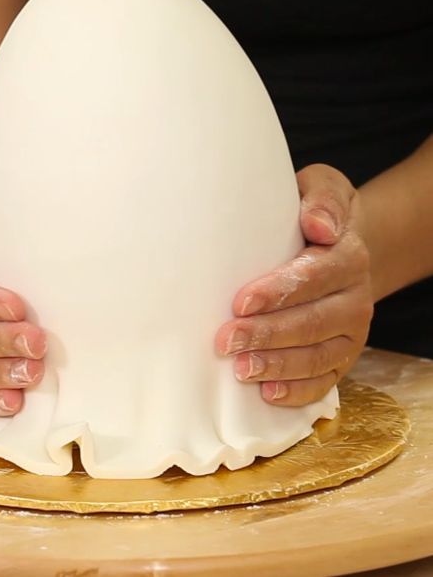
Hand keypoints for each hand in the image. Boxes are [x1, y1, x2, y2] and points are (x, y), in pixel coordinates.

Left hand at [215, 164, 373, 405]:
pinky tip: (268, 393)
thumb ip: (322, 199)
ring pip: (318, 355)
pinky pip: (326, 379)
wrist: (343, 245)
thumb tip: (319, 225)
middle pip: (311, 322)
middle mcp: (355, 298)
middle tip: (226, 341)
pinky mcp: (344, 355)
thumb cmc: (314, 216)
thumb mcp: (322, 188)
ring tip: (241, 370)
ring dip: (278, 365)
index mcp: (347, 257)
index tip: (240, 302)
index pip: (312, 277)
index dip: (277, 292)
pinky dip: (298, 390)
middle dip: (266, 334)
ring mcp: (351, 332)